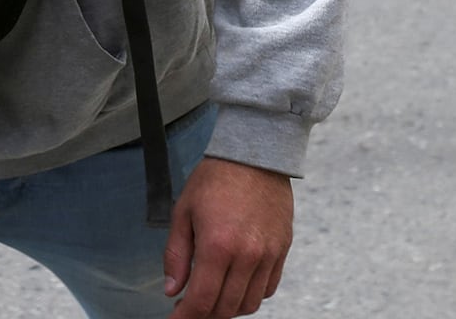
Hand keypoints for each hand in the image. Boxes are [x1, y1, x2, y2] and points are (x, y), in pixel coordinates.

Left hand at [163, 158, 292, 318]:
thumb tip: (172, 290)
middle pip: (226, 308)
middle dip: (204, 314)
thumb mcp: (183, 212)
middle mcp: (247, 255)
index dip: (185, 318)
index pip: (201, 301)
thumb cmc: (215, 178)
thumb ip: (176, 255)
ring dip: (228, 308)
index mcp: (217, 245)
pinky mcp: (283, 249)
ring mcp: (268, 254)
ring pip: (249, 304)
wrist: (255, 152)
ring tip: (212, 296)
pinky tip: (235, 284)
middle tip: (190, 306)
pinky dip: (250, 295)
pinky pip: (268, 288)